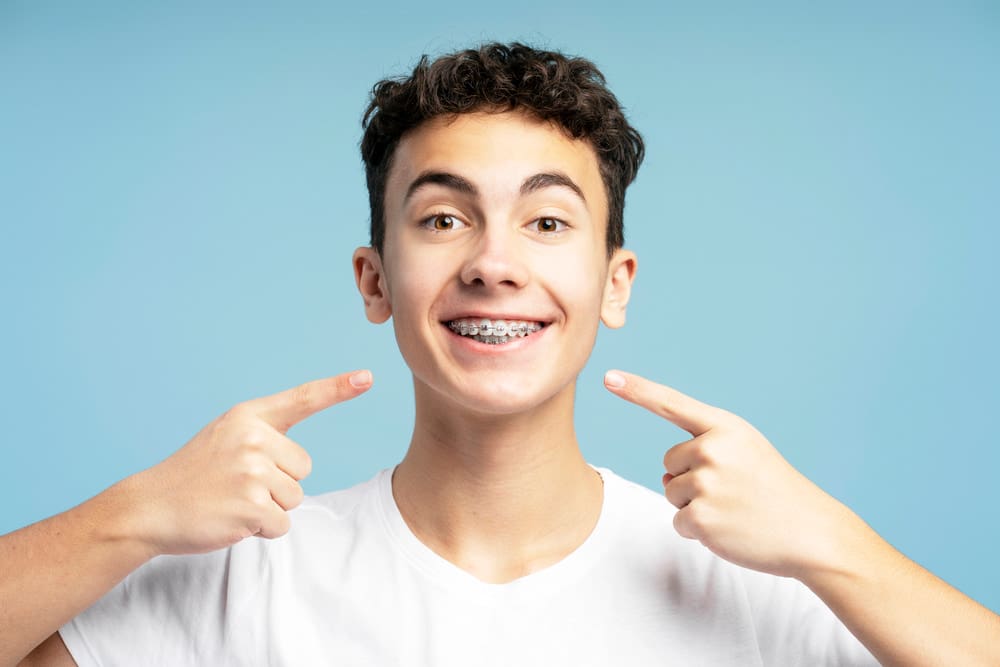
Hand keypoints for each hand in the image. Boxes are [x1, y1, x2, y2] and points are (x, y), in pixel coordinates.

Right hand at [123, 370, 373, 556]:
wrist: (149, 508)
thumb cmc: (194, 475)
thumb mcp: (226, 438)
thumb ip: (263, 437)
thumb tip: (300, 462)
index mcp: (249, 416)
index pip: (303, 399)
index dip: (338, 388)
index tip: (368, 377)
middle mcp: (254, 438)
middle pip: (304, 468)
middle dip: (279, 484)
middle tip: (237, 485)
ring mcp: (253, 472)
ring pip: (294, 498)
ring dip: (268, 509)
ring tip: (230, 501)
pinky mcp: (252, 506)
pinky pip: (282, 524)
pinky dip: (261, 530)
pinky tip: (231, 519)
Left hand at [604, 369, 860, 578]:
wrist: (811, 532)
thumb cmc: (776, 491)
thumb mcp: (747, 451)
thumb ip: (706, 448)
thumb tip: (667, 476)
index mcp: (725, 427)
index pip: (672, 404)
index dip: (637, 390)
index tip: (608, 377)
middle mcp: (712, 449)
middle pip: (668, 462)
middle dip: (691, 479)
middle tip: (732, 491)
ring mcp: (705, 484)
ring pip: (671, 492)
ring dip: (695, 506)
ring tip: (734, 509)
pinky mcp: (700, 517)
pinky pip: (678, 521)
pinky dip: (698, 530)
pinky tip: (729, 529)